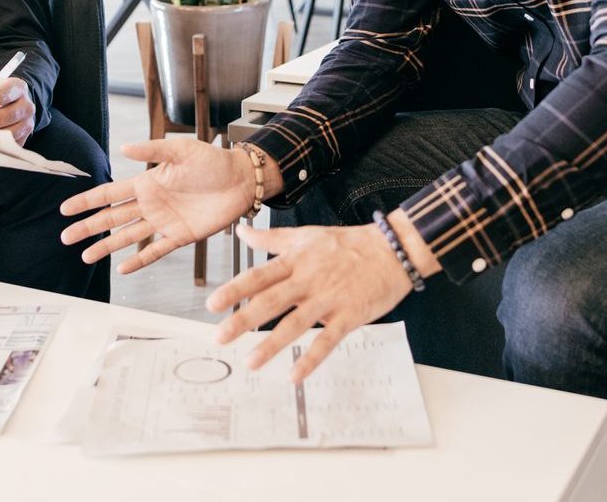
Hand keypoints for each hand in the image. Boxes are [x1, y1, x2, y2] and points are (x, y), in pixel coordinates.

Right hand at [59, 138, 255, 273]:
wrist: (241, 180)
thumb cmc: (213, 161)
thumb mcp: (181, 150)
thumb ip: (153, 149)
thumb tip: (123, 147)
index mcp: (147, 183)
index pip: (110, 194)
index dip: (87, 201)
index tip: (65, 209)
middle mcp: (151, 205)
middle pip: (112, 218)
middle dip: (88, 227)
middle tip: (66, 237)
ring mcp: (164, 222)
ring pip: (128, 237)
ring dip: (107, 246)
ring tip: (86, 256)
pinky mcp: (181, 236)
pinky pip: (156, 251)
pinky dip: (139, 260)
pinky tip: (122, 268)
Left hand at [205, 224, 414, 382]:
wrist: (393, 250)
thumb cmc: (349, 244)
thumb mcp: (307, 235)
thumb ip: (271, 238)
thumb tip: (241, 231)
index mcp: (297, 260)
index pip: (260, 275)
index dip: (235, 290)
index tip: (212, 304)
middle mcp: (309, 280)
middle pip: (272, 301)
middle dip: (244, 319)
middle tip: (220, 336)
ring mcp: (329, 299)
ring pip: (296, 323)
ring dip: (272, 344)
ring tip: (250, 362)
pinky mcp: (349, 316)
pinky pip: (327, 340)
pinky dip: (311, 359)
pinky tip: (295, 375)